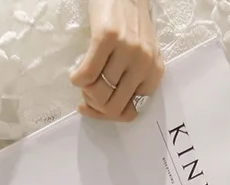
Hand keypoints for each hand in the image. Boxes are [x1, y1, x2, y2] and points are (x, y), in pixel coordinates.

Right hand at [70, 0, 163, 122]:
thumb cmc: (129, 25)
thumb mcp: (140, 56)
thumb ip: (130, 81)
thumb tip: (106, 110)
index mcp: (154, 71)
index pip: (131, 111)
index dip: (109, 115)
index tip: (96, 108)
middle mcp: (143, 62)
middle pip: (113, 106)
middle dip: (94, 107)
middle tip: (86, 96)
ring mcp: (127, 49)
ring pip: (99, 92)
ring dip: (85, 92)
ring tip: (83, 81)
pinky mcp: (107, 37)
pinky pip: (87, 74)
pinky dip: (77, 79)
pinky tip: (76, 74)